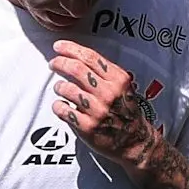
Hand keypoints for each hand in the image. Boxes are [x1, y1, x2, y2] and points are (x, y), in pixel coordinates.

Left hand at [46, 37, 166, 174]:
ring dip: (58, 86)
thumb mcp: (123, 87)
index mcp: (118, 80)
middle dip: (60, 63)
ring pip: (67, 89)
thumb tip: (77, 57)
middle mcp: (108, 93)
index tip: (59, 47)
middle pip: (76, 70)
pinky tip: (61, 105)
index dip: (70, 49)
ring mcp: (97, 111)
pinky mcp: (87, 127)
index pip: (90, 57)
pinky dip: (58, 105)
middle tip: (54, 64)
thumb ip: (104, 73)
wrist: (134, 141)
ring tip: (59, 88)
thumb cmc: (126, 112)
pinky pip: (63, 110)